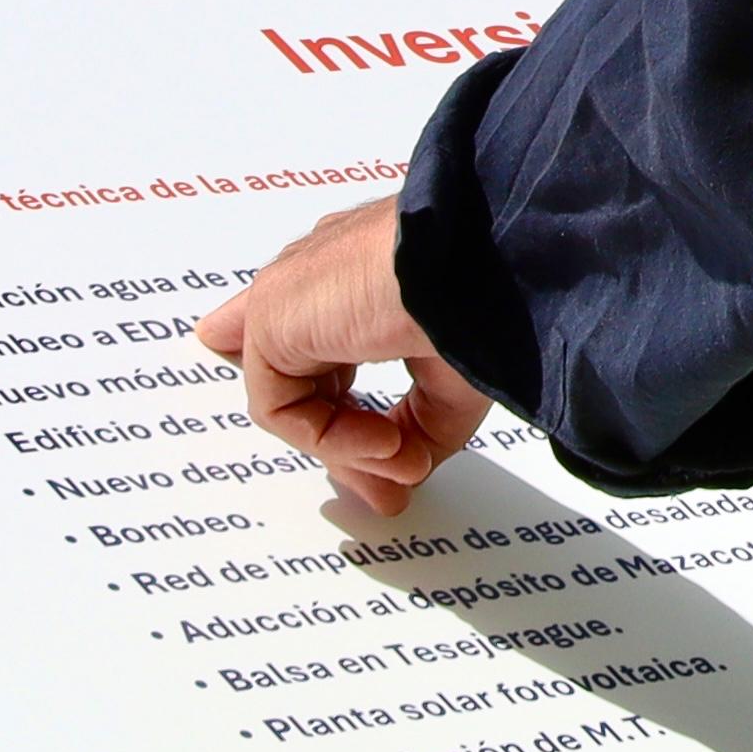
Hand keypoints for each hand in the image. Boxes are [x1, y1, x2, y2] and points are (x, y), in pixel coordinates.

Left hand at [197, 199, 493, 517]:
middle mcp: (324, 278)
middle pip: (302, 373)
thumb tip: (399, 470)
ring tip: (405, 465)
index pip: (324, 334)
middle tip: (386, 491)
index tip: (383, 451)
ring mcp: (292, 294)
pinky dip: (332, 438)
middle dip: (341, 441)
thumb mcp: (453, 379)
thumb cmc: (483, 292)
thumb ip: (416, 423)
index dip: (339, 401)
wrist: (476, 260)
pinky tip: (386, 444)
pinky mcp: (269, 316)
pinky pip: (282, 405)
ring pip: (292, 395)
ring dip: (348, 445)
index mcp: (364, 272)